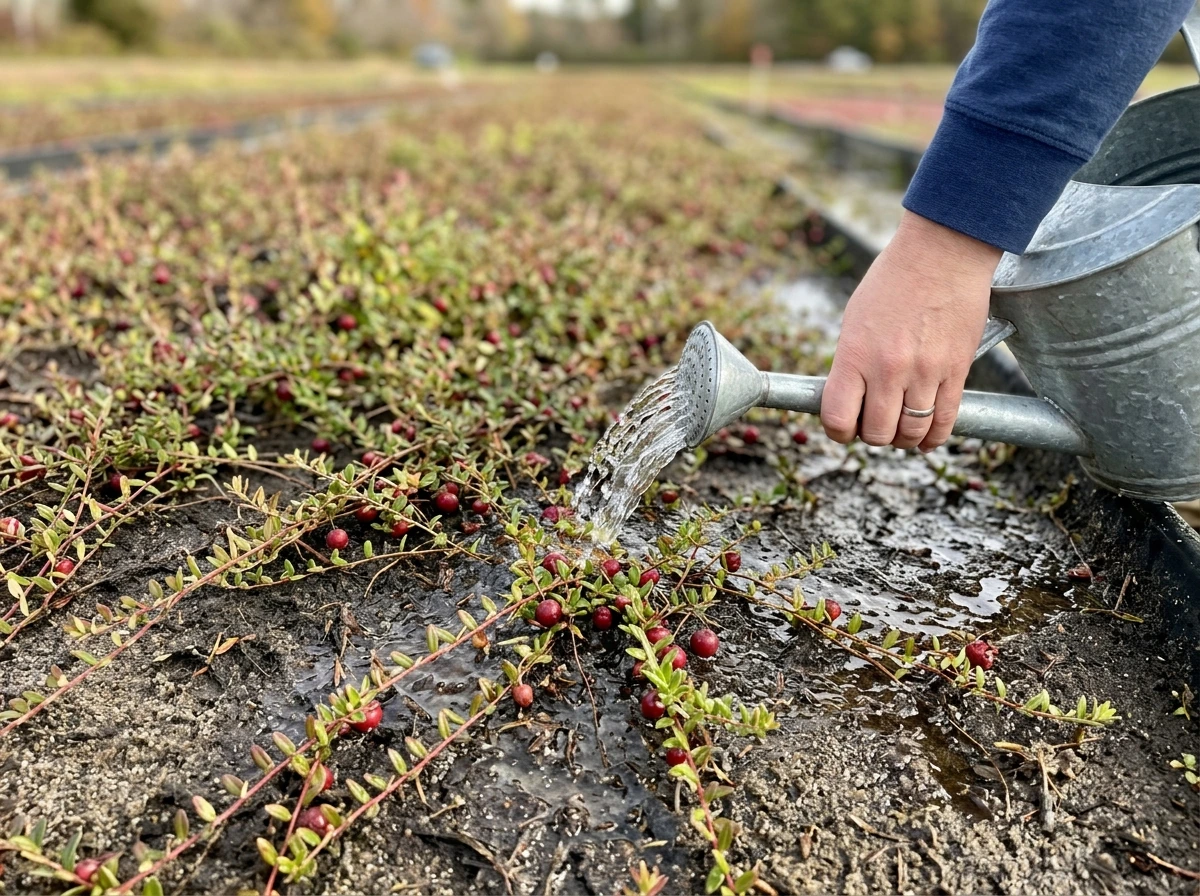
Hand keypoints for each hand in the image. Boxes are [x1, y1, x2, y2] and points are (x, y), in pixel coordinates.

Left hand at [820, 211, 1001, 451]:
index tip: (844, 428)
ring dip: (903, 439)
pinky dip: (934, 437)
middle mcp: (888, 369)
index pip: (838, 418)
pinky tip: (926, 438)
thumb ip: (851, 362)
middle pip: (877, 433)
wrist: (942, 253)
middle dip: (873, 436)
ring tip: (901, 428)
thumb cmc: (893, 281)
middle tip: (875, 424)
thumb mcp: (855, 320)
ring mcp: (925, 372)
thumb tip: (850, 399)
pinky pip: (945, 421)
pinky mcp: (957, 370)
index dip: (838, 432)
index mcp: (854, 355)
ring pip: (911, 433)